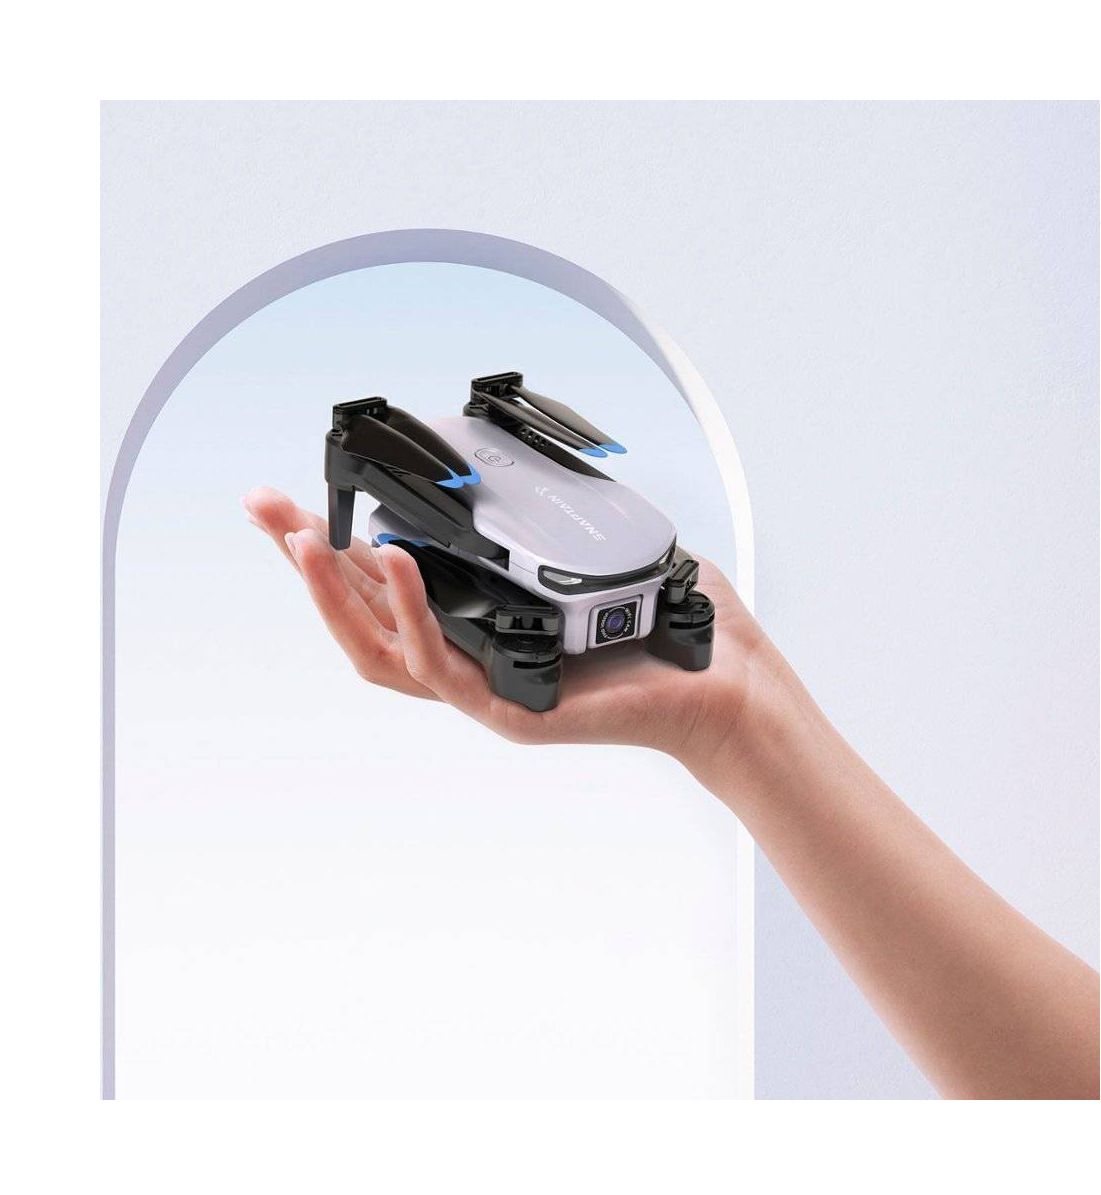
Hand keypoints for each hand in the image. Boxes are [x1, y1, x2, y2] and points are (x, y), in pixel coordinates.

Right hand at [243, 487, 784, 781]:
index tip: (294, 500)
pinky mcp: (512, 713)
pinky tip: (393, 556)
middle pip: (364, 616)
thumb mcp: (597, 548)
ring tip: (298, 536)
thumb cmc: (673, 623)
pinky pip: (442, 665)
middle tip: (259, 506)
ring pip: (381, 652)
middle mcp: (474, 659)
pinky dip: (411, 611)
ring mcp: (486, 692)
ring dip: (331, 594)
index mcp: (483, 625)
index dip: (336, 546)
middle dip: (304, 561)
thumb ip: (548, 514)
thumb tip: (517, 464)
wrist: (728, 688)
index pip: (390, 585)